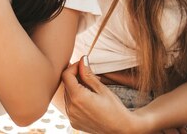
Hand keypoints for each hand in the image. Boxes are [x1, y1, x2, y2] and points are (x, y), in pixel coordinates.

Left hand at [62, 57, 186, 133]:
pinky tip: (88, 100)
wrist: (120, 129)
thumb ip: (88, 74)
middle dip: (75, 76)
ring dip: (75, 88)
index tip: (82, 65)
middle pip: (66, 84)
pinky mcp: (73, 122)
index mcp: (78, 97)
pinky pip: (70, 105)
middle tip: (90, 76)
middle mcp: (71, 108)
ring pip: (67, 94)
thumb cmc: (114, 108)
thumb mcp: (102, 88)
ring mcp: (71, 116)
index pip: (66, 75)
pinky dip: (76, 99)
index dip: (73, 67)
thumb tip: (82, 60)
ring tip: (91, 89)